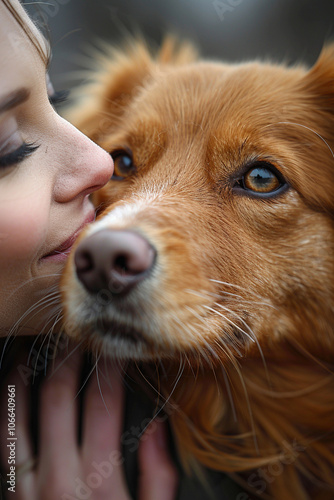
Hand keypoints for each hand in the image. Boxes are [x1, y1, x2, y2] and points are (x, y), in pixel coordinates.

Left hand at [0, 345, 177, 499]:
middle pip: (58, 398)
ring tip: (32, 353)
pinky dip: (3, 412)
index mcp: (98, 480)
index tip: (114, 348)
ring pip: (16, 416)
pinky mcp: (8, 497)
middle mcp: (57, 475)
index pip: (103, 404)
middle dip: (68, 360)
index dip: (108, 369)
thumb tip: (158, 427)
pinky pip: (1, 445)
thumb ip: (158, 477)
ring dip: (23, 379)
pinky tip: (9, 393)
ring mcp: (25, 487)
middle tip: (76, 336)